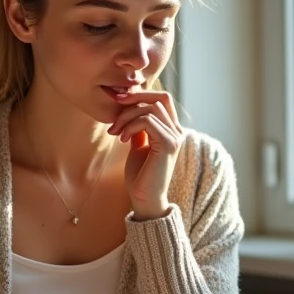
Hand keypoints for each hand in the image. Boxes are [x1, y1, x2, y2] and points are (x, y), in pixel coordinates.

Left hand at [107, 90, 182, 220]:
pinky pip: (148, 122)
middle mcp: (177, 131)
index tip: (119, 101)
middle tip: (115, 111)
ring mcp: (175, 137)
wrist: (144, 198)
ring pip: (151, 109)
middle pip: (159, 98)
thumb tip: (130, 111)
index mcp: (171, 129)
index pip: (162, 99)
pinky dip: (131, 126)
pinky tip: (123, 139)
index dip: (141, 94)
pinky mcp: (168, 144)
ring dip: (127, 117)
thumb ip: (139, 128)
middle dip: (134, 100)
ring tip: (116, 132)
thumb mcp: (138, 146)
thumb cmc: (140, 175)